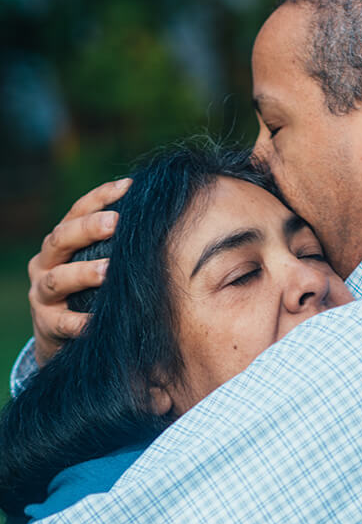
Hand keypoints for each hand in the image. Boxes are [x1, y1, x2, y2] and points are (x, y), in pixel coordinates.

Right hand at [27, 178, 131, 365]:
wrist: (57, 336)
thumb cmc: (85, 292)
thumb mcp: (92, 263)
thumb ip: (114, 244)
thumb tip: (156, 213)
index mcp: (58, 243)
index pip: (76, 212)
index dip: (100, 197)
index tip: (128, 187)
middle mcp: (45, 263)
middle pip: (61, 239)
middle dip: (88, 229)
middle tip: (116, 222)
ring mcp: (42, 294)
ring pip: (59, 279)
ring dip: (84, 273)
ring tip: (109, 271)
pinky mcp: (46, 325)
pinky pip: (63, 323)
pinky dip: (80, 322)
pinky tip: (98, 321)